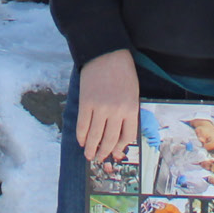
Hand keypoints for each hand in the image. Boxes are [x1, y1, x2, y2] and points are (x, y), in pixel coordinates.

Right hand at [76, 49, 138, 167]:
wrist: (106, 53)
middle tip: (100, 158)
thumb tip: (119, 134)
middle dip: (104, 152)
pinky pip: (83, 125)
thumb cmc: (123, 72)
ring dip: (91, 148)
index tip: (116, 153)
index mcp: (131, 108)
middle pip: (110, 139)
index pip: (127, 136)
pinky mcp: (86, 102)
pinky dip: (81, 135)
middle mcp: (116, 111)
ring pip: (95, 135)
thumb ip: (128, 112)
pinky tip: (81, 141)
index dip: (120, 147)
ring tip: (89, 155)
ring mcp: (100, 107)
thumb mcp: (132, 93)